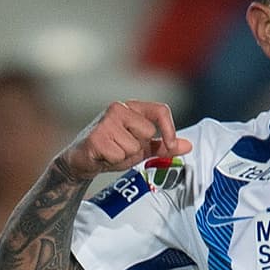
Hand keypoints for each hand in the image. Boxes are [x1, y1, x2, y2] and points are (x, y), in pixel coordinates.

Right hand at [61, 101, 191, 181]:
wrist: (81, 161)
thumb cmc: (112, 151)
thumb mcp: (141, 148)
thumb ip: (163, 146)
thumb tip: (188, 146)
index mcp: (131, 107)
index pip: (161, 110)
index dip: (169, 129)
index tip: (170, 145)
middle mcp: (118, 108)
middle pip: (148, 133)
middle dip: (139, 148)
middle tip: (122, 149)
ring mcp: (106, 121)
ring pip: (134, 147)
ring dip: (125, 157)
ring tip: (111, 153)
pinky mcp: (97, 136)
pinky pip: (120, 156)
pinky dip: (113, 161)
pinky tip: (103, 156)